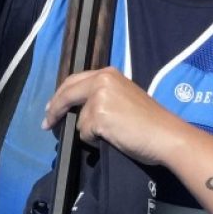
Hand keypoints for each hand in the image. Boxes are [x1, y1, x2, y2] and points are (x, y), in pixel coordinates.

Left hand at [43, 67, 185, 165]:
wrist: (165, 135)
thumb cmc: (149, 121)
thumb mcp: (124, 97)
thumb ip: (102, 96)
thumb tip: (77, 109)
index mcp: (108, 73)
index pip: (74, 80)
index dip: (60, 95)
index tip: (51, 107)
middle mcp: (102, 80)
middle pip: (66, 94)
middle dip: (54, 109)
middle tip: (47, 124)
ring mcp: (98, 97)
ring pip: (78, 119)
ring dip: (87, 131)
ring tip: (111, 134)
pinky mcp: (98, 116)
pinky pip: (85, 133)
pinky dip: (94, 140)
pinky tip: (113, 138)